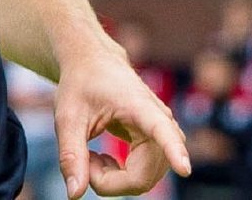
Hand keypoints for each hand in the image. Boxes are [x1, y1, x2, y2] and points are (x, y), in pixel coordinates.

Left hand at [54, 46, 191, 197]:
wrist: (94, 64)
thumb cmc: (81, 86)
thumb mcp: (67, 117)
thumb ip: (71, 155)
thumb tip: (75, 194)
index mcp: (140, 107)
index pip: (162, 131)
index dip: (173, 151)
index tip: (184, 169)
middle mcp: (160, 122)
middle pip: (143, 176)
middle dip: (109, 181)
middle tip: (84, 161)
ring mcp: (163, 137)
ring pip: (143, 181)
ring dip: (113, 179)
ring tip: (91, 155)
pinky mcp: (158, 147)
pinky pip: (142, 177)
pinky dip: (118, 177)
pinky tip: (102, 159)